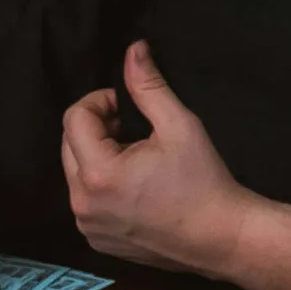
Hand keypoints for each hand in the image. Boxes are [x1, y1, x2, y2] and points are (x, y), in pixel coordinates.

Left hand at [61, 41, 264, 273]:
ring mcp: (87, 225)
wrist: (221, 238)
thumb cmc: (204, 181)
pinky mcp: (95, 240)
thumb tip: (133, 50)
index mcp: (98, 174)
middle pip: (69, 144)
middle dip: (97, 128)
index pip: (74, 117)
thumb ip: (148, 87)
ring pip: (76, 172)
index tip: (129, 107)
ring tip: (137, 159)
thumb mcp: (179, 126)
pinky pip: (85, 200)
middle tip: (134, 131)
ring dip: (98, 156)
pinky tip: (135, 187)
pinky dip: (101, 186)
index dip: (101, 102)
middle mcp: (82, 203)